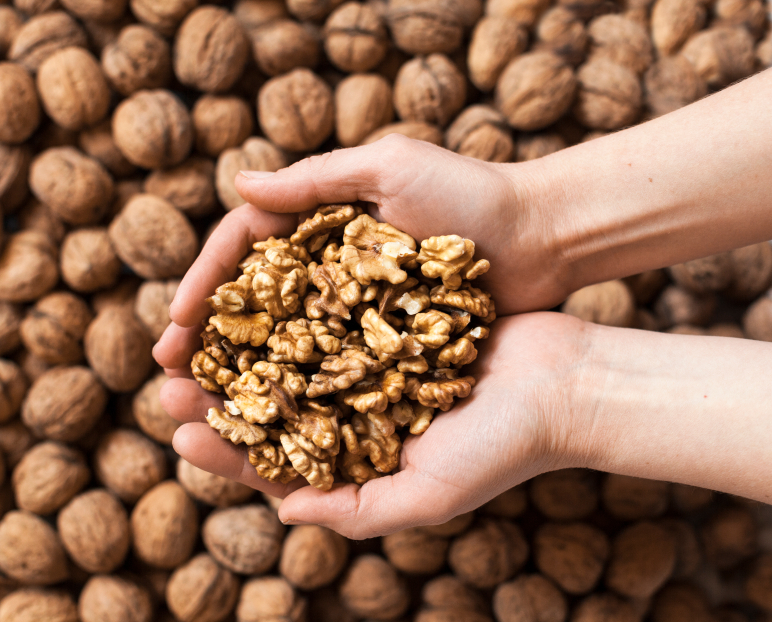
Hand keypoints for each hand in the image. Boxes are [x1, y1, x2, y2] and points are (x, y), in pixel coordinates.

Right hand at [155, 135, 565, 374]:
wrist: (542, 238)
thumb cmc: (471, 195)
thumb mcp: (392, 168)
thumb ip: (316, 179)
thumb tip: (237, 182)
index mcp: (321, 222)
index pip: (244, 252)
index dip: (205, 287)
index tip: (175, 324)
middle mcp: (330, 266)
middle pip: (255, 305)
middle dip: (211, 339)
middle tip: (171, 377)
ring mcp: (358, 306)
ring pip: (287, 341)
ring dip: (245, 373)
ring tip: (208, 407)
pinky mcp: (388, 337)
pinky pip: (334, 365)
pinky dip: (302, 388)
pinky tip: (275, 416)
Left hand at [159, 312, 592, 538]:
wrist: (563, 382)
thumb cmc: (502, 448)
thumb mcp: (427, 497)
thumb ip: (355, 513)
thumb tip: (286, 515)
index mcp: (363, 461)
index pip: (281, 463)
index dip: (229, 454)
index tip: (182, 437)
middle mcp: (362, 414)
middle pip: (277, 407)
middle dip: (222, 397)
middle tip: (170, 383)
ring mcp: (375, 364)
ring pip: (295, 357)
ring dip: (247, 349)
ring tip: (197, 336)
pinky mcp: (390, 322)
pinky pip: (332, 312)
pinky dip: (296, 307)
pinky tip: (259, 293)